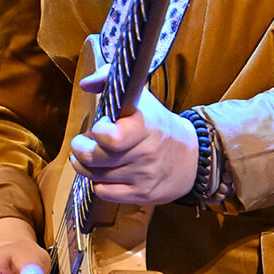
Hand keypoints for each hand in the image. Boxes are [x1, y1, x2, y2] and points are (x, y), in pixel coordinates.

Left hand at [67, 67, 197, 205]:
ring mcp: (144, 176)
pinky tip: (106, 172)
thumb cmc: (156, 124)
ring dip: (86, 166)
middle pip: (94, 158)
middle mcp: (145, 153)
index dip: (97, 132)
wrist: (193, 156)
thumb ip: (109, 79)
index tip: (100, 125)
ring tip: (92, 155)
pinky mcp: (142, 194)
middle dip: (80, 148)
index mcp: (145, 126)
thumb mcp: (139, 97)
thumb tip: (86, 84)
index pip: (112, 138)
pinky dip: (99, 183)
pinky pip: (104, 193)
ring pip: (95, 175)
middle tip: (82, 142)